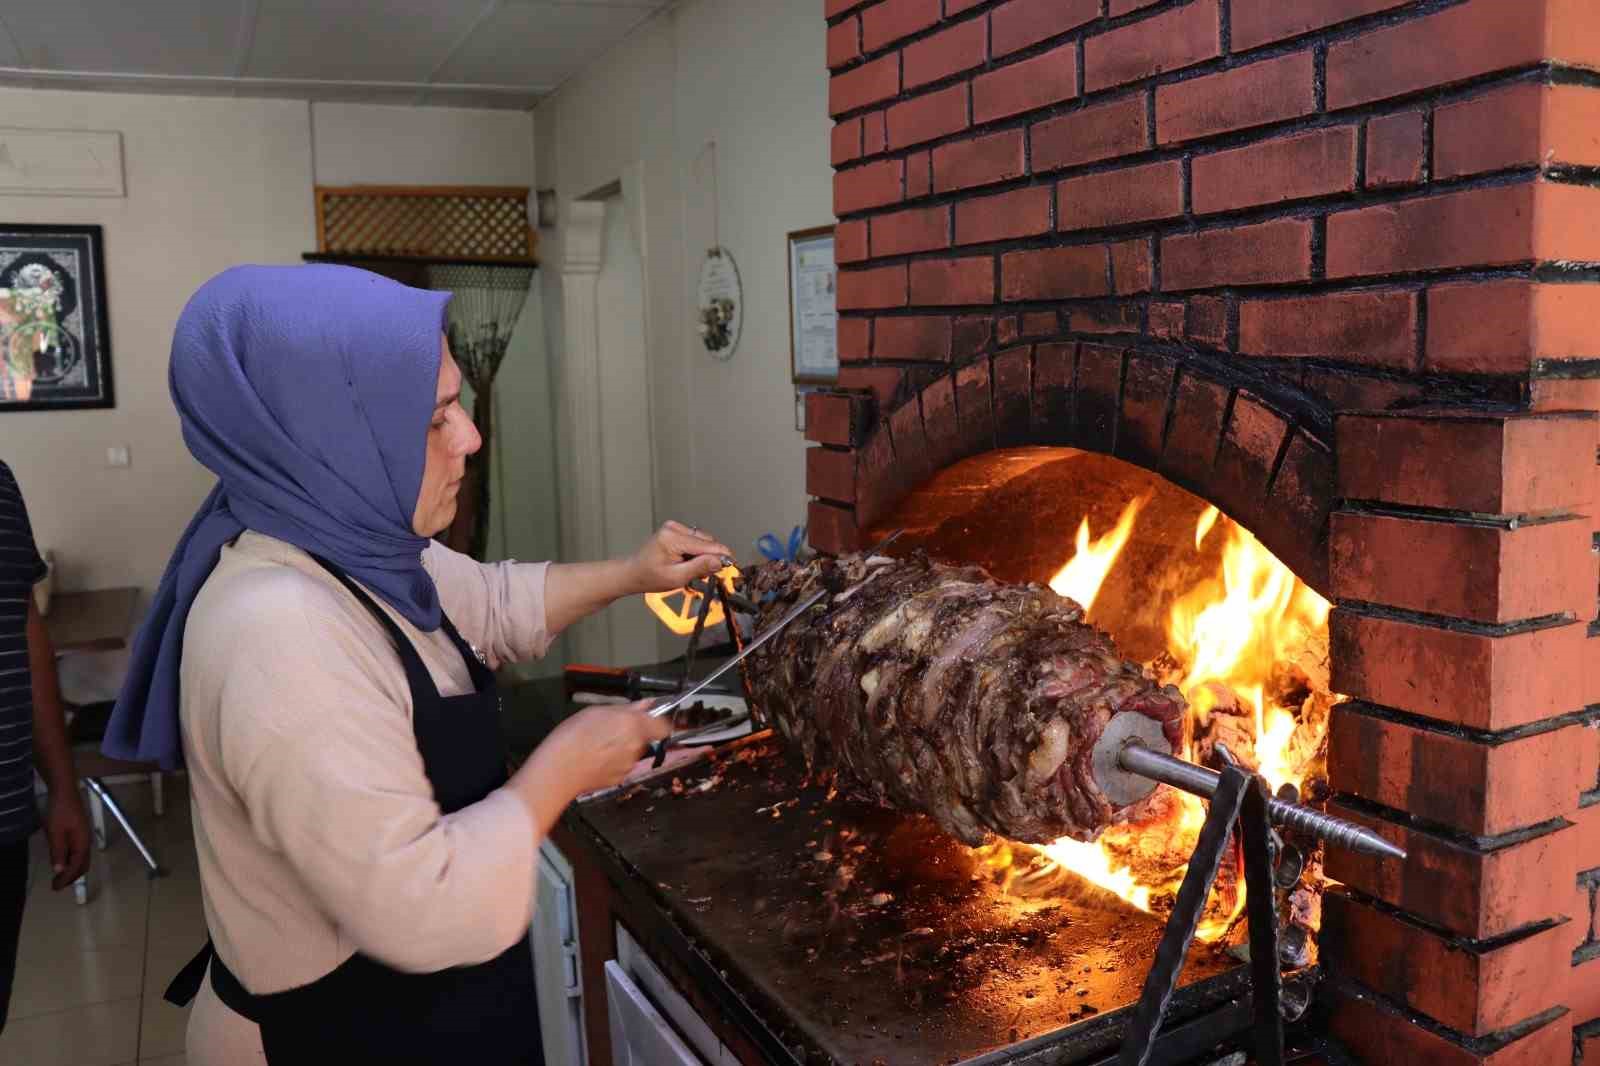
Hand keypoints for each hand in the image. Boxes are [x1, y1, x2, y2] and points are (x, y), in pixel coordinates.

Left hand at [45, 787, 90, 889]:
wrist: (65, 791)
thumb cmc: (60, 811)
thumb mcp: (55, 833)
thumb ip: (58, 852)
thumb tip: (59, 870)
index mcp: (82, 843)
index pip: (77, 866)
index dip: (67, 879)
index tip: (56, 887)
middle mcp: (86, 841)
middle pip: (83, 865)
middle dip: (71, 877)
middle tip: (57, 885)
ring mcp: (83, 836)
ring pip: (80, 858)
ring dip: (71, 869)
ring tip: (58, 876)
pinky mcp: (78, 832)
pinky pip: (77, 851)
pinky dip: (70, 860)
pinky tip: (61, 860)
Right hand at [541, 701, 672, 798]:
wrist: (558, 770)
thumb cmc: (573, 735)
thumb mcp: (596, 712)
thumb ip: (626, 708)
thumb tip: (646, 705)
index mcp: (633, 725)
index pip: (662, 726)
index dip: (655, 721)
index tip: (644, 718)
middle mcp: (636, 746)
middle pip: (644, 738)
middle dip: (633, 733)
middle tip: (609, 729)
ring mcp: (629, 765)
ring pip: (632, 752)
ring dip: (622, 747)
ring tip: (597, 745)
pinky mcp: (619, 778)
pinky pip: (622, 765)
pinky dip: (613, 761)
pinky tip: (595, 759)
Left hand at [627, 521, 733, 593]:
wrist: (633, 573)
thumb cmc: (650, 577)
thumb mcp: (676, 578)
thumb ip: (699, 567)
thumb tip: (720, 561)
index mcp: (673, 539)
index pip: (707, 545)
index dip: (722, 556)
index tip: (732, 566)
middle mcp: (674, 528)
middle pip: (707, 541)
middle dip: (710, 557)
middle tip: (703, 574)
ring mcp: (674, 527)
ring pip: (703, 540)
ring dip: (703, 555)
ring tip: (691, 569)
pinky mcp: (674, 529)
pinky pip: (695, 539)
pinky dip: (696, 551)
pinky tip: (686, 561)